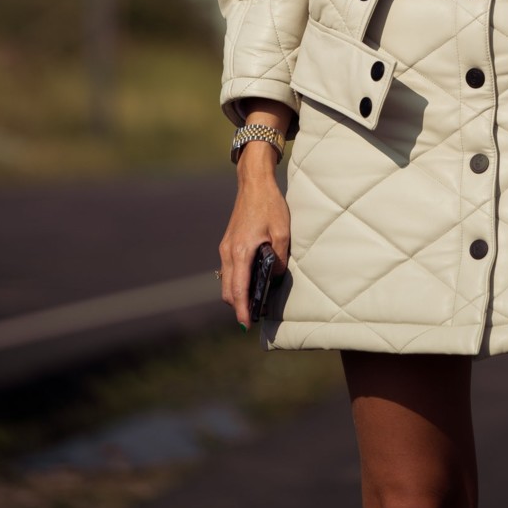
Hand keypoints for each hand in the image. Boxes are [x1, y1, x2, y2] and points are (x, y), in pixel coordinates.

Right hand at [218, 143, 290, 328]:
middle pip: (228, 290)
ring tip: (255, 302)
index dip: (243, 309)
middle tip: (255, 317)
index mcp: (241, 251)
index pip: (239, 289)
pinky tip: (250, 282)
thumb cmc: (269, 205)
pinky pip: (228, 269)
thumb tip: (275, 276)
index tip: (247, 325)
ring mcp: (226, 247)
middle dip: (239, 306)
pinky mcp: (228, 243)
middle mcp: (229, 252)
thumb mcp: (282, 231)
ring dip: (237, 294)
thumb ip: (279, 258)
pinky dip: (236, 281)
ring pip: (227, 281)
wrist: (253, 183)